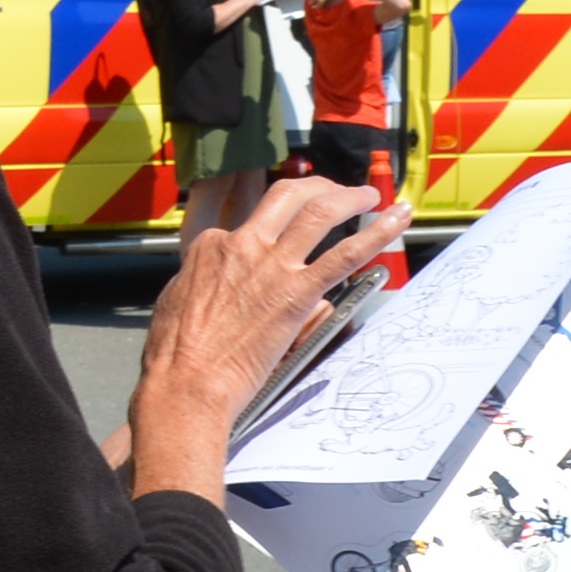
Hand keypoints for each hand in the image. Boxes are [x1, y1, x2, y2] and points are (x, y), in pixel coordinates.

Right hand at [128, 178, 401, 495]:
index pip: (249, 223)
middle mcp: (243, 245)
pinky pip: (346, 255)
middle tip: (335, 190)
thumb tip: (235, 287)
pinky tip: (396, 220)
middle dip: (317, 187)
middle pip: (287, 197)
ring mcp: (272, 266)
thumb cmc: (175, 357)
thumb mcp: (178, 303)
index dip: (270, 227)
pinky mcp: (298, 293)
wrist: (186, 385)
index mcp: (211, 246)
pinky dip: (377, 233)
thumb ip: (209, 284)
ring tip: (369, 196)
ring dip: (350, 197)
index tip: (281, 236)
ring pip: (320, 213)